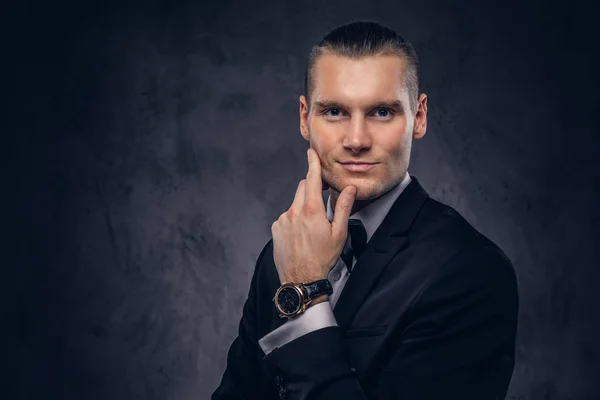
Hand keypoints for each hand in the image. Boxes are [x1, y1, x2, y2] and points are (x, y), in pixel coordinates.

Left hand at [271, 148, 356, 283]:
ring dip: (303, 208)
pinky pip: (286, 217)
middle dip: (311, 188)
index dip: (312, 164)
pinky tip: (301, 235)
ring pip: (294, 204)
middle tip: (321, 199)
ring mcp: (282, 220)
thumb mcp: (339, 233)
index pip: (311, 179)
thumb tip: (349, 189)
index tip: (311, 153)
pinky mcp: (276, 229)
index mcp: (311, 210)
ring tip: (312, 229)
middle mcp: (294, 211)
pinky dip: (294, 220)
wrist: (301, 279)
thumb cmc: (322, 258)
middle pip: (302, 188)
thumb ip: (344, 207)